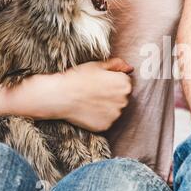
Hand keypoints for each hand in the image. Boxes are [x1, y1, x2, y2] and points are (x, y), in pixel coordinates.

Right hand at [0, 58, 132, 131]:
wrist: (60, 96)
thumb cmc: (78, 77)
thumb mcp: (98, 65)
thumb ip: (117, 64)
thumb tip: (130, 68)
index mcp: (125, 84)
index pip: (125, 83)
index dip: (111, 81)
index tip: (99, 82)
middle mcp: (125, 100)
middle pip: (122, 97)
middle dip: (112, 95)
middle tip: (94, 92)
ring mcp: (116, 115)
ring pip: (115, 110)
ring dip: (107, 107)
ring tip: (90, 101)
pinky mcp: (107, 126)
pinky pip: (106, 121)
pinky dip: (99, 117)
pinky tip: (88, 111)